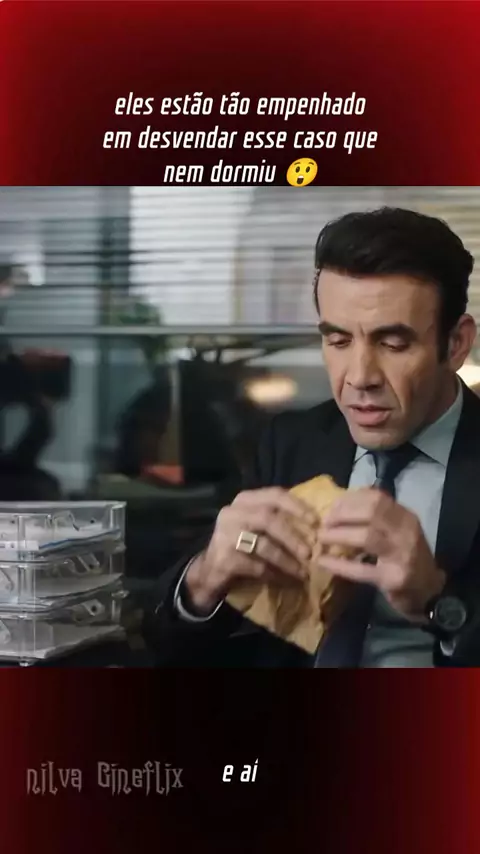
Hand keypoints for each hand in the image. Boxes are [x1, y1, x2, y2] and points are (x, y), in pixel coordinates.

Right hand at [185, 488, 317, 613]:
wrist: (210, 570)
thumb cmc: (242, 545)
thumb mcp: (257, 525)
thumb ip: (278, 519)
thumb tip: (316, 527)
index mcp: (244, 500)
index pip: (274, 495)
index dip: (297, 507)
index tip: (316, 522)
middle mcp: (232, 513)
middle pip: (268, 518)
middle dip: (292, 536)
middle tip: (309, 552)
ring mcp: (225, 535)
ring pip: (263, 545)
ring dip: (286, 560)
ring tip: (302, 572)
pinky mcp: (224, 558)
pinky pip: (256, 566)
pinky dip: (274, 574)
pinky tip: (284, 581)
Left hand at [314, 488, 445, 620]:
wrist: (429, 592)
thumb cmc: (406, 558)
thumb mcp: (398, 531)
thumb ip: (377, 518)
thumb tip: (340, 505)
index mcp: (405, 517)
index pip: (376, 498)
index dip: (350, 500)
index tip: (331, 506)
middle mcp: (406, 532)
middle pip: (371, 512)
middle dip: (342, 515)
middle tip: (324, 523)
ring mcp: (402, 555)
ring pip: (367, 537)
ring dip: (339, 535)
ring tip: (322, 538)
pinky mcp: (393, 578)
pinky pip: (362, 570)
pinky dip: (339, 564)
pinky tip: (323, 561)